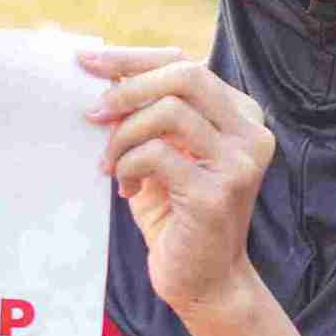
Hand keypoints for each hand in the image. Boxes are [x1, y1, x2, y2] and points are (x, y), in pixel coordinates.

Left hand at [82, 46, 274, 318]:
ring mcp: (240, 163)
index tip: (84, 61)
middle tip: (92, 113)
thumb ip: (146, 114)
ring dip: (124, 136)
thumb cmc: (175, 212)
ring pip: (169, 111)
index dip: (132, 58)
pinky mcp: (219, 193)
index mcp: (240, 115)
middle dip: (128, 88)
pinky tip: (127, 188)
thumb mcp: (161, 152)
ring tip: (110, 165)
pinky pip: (157, 155)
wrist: (202, 277)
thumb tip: (101, 73)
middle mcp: (251, 133)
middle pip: (185, 75)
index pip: (185, 64)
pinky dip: (129, 165)